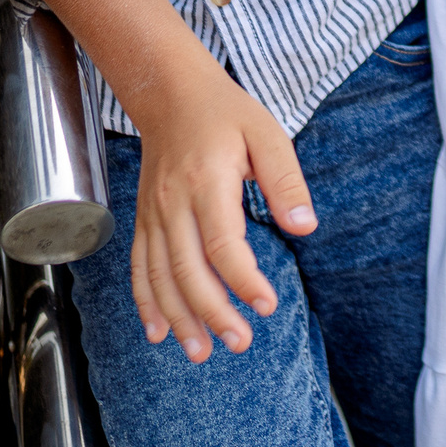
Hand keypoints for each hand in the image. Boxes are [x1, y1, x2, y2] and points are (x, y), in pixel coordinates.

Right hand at [127, 60, 317, 362]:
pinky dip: (146, 303)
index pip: (222, 244)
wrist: (172, 93)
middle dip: (212, 313)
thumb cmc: (226, 114)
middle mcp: (172, 202)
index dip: (244, 281)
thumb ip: (286, 181)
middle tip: (240, 343)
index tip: (267, 306)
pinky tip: (159, 332)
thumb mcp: (268, 134)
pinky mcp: (144, 220)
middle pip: (187, 270)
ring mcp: (152, 213)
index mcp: (207, 181)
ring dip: (179, 318)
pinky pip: (140, 267)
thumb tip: (305, 226)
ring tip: (201, 353)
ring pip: (159, 276)